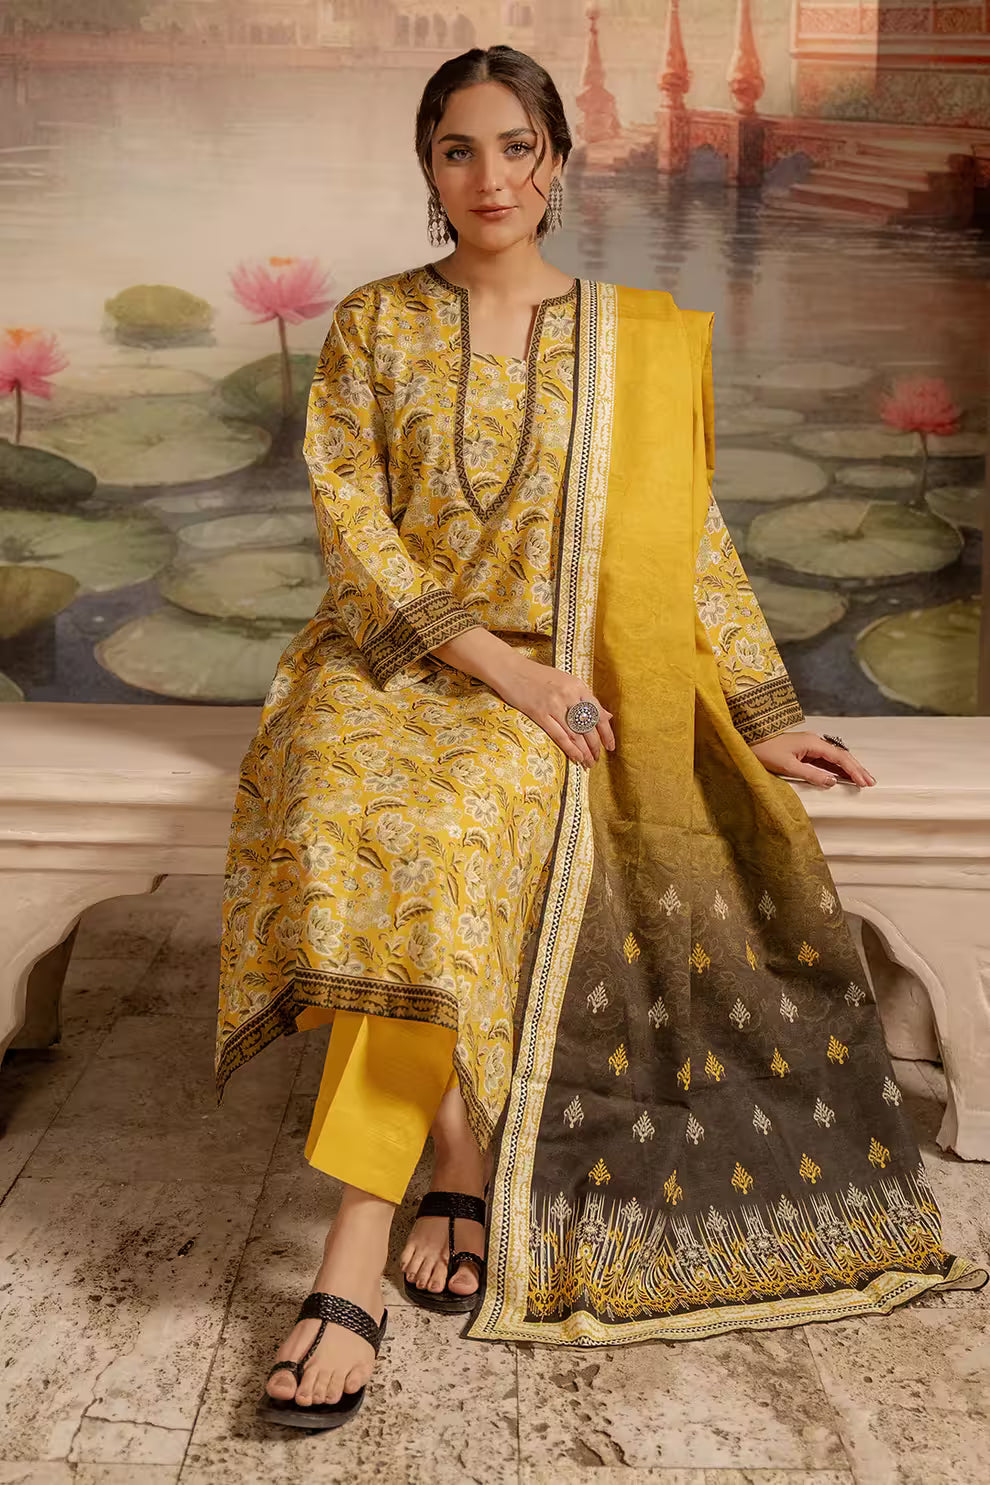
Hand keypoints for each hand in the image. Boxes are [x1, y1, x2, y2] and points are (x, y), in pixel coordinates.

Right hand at [490, 653, 614, 767]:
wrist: (511, 670)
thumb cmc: (539, 676)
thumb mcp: (567, 682)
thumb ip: (585, 699)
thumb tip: (607, 716)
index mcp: (578, 686)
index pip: (598, 714)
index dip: (606, 733)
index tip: (610, 746)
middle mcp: (569, 695)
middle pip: (588, 727)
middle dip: (595, 746)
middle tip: (597, 759)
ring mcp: (554, 705)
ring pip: (575, 734)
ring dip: (584, 751)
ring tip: (588, 763)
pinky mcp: (539, 713)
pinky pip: (559, 735)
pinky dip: (569, 749)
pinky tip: (576, 758)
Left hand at [750, 731, 875, 788]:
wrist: (749, 742)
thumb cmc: (764, 751)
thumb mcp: (788, 767)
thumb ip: (811, 774)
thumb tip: (832, 782)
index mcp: (812, 743)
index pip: (839, 757)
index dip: (853, 770)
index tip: (864, 781)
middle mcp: (814, 741)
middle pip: (841, 755)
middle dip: (856, 769)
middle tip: (870, 782)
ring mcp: (810, 745)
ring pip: (834, 758)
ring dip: (848, 769)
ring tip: (862, 780)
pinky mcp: (804, 751)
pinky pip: (825, 760)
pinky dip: (836, 768)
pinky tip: (842, 776)